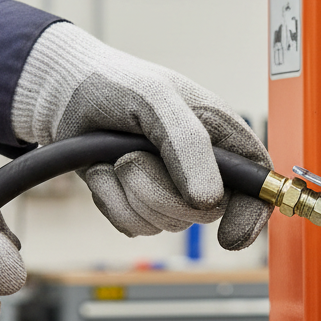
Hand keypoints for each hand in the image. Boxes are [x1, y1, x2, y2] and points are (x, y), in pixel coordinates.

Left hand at [11, 23, 271, 248]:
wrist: (62, 96)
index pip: (258, 184)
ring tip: (116, 155)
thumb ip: (189, 144)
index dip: (252, 214)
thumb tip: (210, 200)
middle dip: (160, 191)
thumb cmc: (115, 84)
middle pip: (205, 214)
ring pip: (165, 223)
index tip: (230, 237)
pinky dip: (110, 200)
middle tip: (132, 154)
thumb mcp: (156, 98)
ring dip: (130, 192)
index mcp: (221, 136)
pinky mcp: (138, 204)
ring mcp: (169, 189)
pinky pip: (132, 226)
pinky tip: (103, 171)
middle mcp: (201, 167)